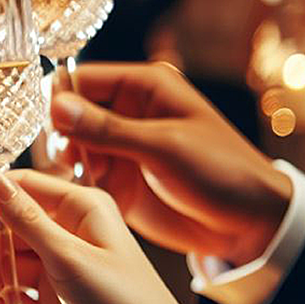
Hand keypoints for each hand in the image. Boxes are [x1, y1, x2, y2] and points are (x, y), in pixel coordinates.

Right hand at [0, 169, 176, 303]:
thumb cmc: (125, 301)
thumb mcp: (69, 257)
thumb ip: (26, 217)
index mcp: (80, 206)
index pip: (22, 183)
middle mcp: (69, 227)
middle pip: (8, 223)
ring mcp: (61, 259)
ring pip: (7, 255)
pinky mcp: (56, 288)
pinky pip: (16, 282)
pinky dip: (2, 294)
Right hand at [50, 62, 291, 264]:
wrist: (250, 225)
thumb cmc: (223, 172)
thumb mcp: (165, 147)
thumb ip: (108, 128)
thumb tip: (58, 106)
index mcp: (143, 86)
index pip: (82, 79)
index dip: (61, 99)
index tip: (54, 126)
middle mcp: (126, 111)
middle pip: (69, 111)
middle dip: (63, 133)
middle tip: (72, 156)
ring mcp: (120, 145)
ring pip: (70, 143)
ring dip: (69, 159)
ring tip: (86, 174)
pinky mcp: (117, 176)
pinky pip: (81, 172)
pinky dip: (77, 181)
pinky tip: (90, 190)